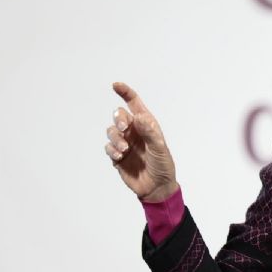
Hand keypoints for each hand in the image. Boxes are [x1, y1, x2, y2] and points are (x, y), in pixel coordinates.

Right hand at [105, 82, 178, 202]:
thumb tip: (139, 117)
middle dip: (118, 118)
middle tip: (124, 126)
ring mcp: (125, 143)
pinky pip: (108, 147)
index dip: (125, 93)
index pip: (134, 104)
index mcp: (146, 125)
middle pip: (119, 116)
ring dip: (115, 138)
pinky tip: (120, 157)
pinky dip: (112, 150)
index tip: (116, 85)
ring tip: (125, 150)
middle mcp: (134, 131)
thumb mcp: (159, 148)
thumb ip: (150, 132)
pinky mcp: (117, 156)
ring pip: (111, 131)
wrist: (157, 187)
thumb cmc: (163, 165)